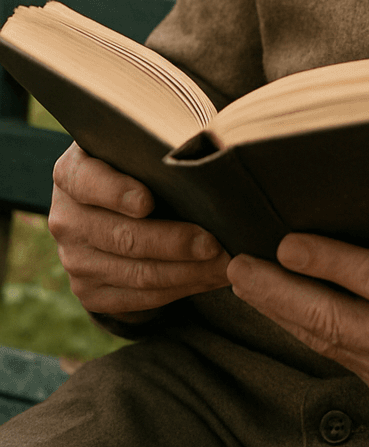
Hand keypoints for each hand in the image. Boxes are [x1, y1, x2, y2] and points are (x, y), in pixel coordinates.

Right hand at [50, 143, 229, 321]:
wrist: (114, 205)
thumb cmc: (139, 165)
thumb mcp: (139, 146)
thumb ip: (158, 147)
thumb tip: (207, 154)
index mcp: (72, 174)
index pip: (89, 183)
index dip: (117, 193)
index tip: (148, 201)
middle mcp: (66, 219)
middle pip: (122, 237)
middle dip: (174, 243)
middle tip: (214, 243)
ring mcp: (74, 260)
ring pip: (136, 274)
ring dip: (187, 273)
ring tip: (224, 265)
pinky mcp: (89, 292)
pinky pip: (139, 299)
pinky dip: (180, 290)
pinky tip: (209, 278)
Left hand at [227, 235, 368, 418]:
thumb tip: (367, 202)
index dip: (326, 260)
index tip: (286, 240)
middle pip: (336, 320)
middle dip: (279, 292)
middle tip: (239, 264)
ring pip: (331, 344)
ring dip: (283, 313)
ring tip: (247, 282)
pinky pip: (344, 360)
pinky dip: (312, 332)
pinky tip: (289, 311)